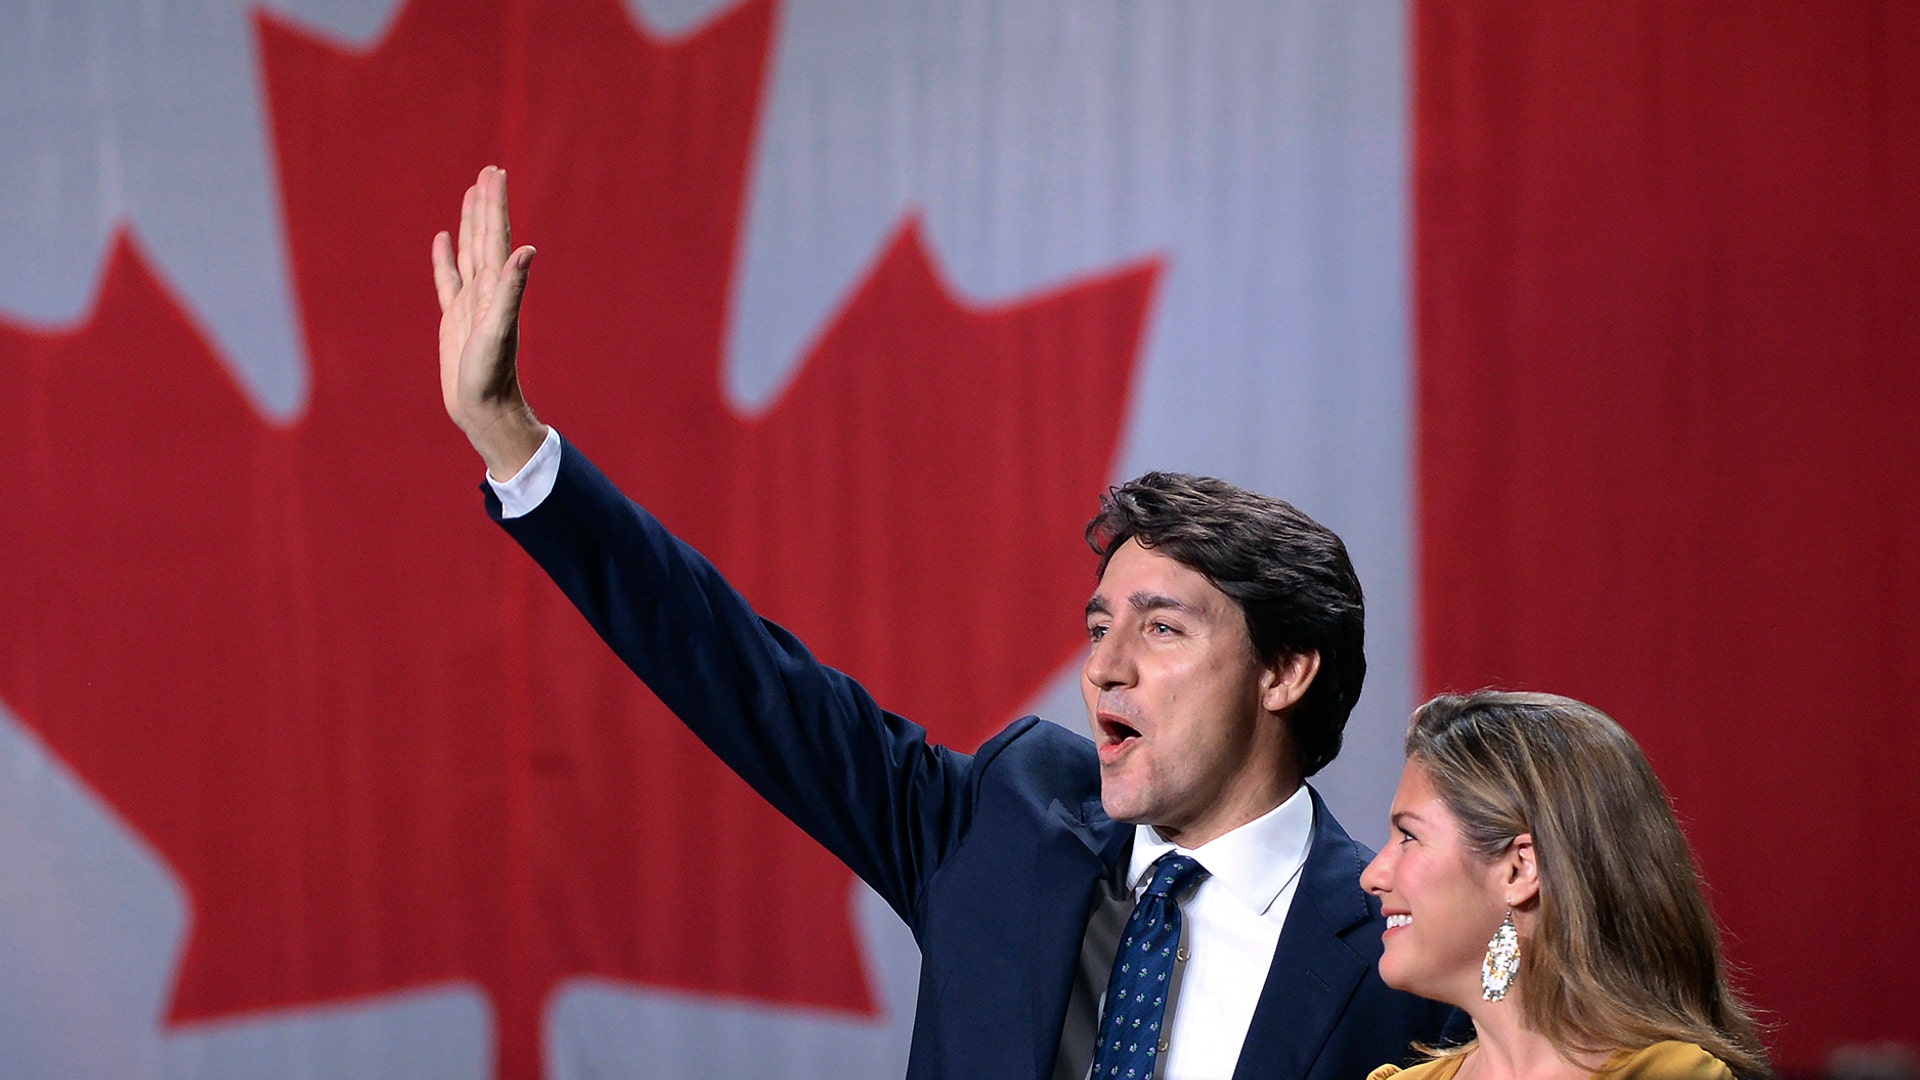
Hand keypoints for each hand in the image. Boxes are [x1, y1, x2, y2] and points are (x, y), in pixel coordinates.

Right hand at [432, 165, 545, 478]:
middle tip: (489, 171)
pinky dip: (446, 258)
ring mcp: (470, 303)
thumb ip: (511, 291)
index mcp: (496, 288)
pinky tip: (444, 239)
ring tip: (471, 192)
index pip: (496, 236)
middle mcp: (486, 290)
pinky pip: (448, 279)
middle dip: (486, 204)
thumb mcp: (499, 331)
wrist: (484, 409)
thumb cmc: (491, 376)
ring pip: (469, 252)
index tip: (495, 172)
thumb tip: (527, 250)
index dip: (495, 204)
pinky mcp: (455, 319)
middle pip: (485, 237)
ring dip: (470, 222)